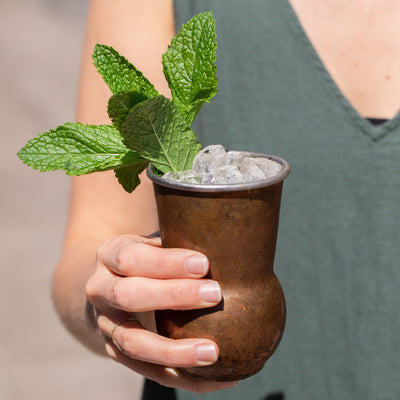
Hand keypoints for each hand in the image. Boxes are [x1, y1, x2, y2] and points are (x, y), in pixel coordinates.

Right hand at [85, 234, 237, 392]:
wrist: (109, 282)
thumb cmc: (145, 257)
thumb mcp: (152, 241)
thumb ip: (176, 243)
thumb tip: (225, 247)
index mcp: (110, 254)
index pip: (132, 258)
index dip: (166, 263)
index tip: (204, 263)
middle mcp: (100, 289)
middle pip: (129, 297)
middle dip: (174, 296)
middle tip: (215, 294)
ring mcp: (105, 324)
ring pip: (133, 344)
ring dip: (174, 351)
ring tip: (214, 352)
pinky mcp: (116, 350)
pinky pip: (147, 371)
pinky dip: (182, 377)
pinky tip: (217, 378)